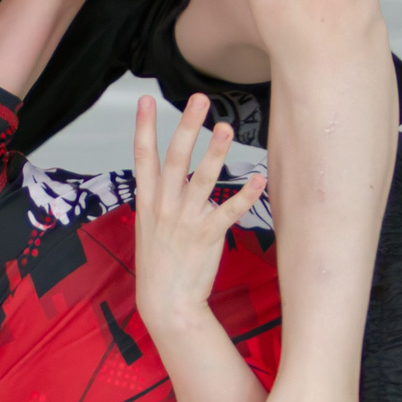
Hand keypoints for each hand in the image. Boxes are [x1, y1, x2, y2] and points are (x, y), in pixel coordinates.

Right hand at [131, 94, 262, 335]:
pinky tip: (258, 179)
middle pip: (174, 160)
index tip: (146, 100)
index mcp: (147, 201)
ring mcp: (185, 221)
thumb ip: (160, 197)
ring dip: (215, 153)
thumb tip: (171, 172)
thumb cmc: (159, 262)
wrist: (165, 302)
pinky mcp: (207, 236)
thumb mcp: (149, 225)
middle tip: (198, 99)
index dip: (144, 127)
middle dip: (187, 127)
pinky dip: (244, 195)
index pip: (142, 157)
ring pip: (202, 181)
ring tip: (226, 127)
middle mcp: (164, 206)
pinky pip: (228, 212)